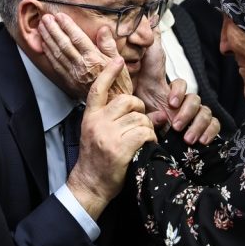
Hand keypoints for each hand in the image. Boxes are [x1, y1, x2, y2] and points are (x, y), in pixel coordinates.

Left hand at [38, 13, 131, 97]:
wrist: (112, 105)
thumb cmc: (118, 83)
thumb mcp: (118, 61)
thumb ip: (109, 45)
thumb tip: (104, 29)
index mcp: (94, 59)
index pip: (78, 39)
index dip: (67, 26)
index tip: (60, 16)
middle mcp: (81, 66)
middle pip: (64, 44)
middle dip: (53, 30)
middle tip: (46, 18)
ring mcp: (73, 74)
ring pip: (57, 54)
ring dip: (48, 39)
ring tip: (42, 27)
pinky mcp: (69, 82)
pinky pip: (56, 66)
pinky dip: (49, 54)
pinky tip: (44, 45)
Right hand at [66, 58, 156, 218]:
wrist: (90, 184)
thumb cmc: (98, 159)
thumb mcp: (100, 133)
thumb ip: (118, 119)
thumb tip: (154, 113)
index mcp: (90, 117)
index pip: (98, 89)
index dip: (108, 73)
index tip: (117, 61)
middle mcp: (97, 122)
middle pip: (128, 101)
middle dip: (139, 110)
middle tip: (140, 124)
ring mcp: (107, 135)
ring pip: (139, 118)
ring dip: (147, 129)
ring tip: (141, 140)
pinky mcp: (119, 148)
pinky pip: (143, 133)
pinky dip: (149, 139)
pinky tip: (145, 146)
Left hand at [131, 30, 220, 144]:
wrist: (131, 136)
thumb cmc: (135, 108)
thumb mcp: (135, 79)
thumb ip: (144, 49)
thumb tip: (151, 18)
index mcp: (168, 92)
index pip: (182, 85)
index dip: (178, 92)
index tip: (168, 102)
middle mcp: (181, 104)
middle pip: (196, 99)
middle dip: (187, 111)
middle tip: (176, 124)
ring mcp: (189, 118)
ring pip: (205, 113)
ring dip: (197, 124)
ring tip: (186, 137)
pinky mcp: (196, 131)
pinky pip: (213, 127)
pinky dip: (209, 132)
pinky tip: (200, 140)